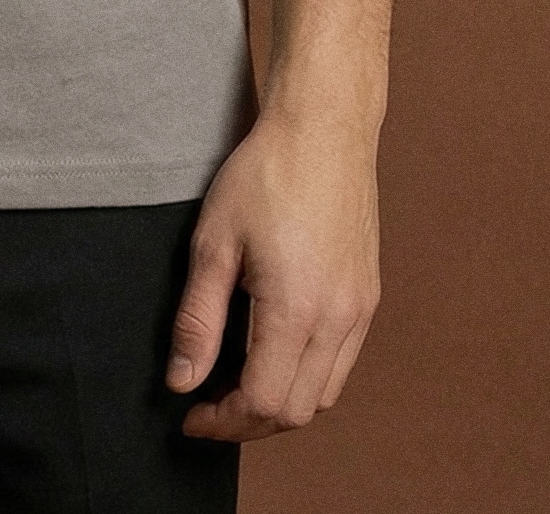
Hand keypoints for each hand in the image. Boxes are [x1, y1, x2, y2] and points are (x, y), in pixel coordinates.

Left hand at [166, 110, 380, 441]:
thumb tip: (182, 382)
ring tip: (238, 383)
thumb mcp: (214, 242)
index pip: (263, 401)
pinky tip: (275, 352)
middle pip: (297, 412)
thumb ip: (197, 320)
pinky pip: (342, 364)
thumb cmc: (265, 173)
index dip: (223, 420)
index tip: (191, 411)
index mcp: (297, 308)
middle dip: (248, 421)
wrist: (324, 128)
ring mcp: (360, 310)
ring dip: (281, 403)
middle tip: (208, 402)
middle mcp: (338, 319)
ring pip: (324, 395)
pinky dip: (309, 378)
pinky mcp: (368, 296)